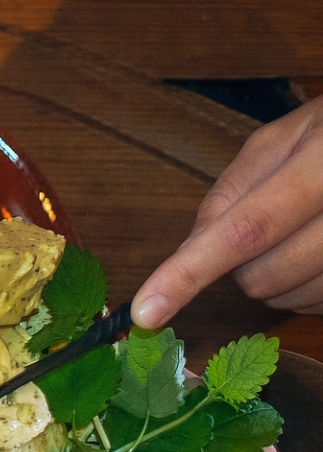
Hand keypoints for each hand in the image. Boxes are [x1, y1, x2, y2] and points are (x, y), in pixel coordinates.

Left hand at [131, 97, 322, 325]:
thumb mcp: (282, 139)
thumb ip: (233, 190)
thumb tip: (190, 248)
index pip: (246, 229)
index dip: (190, 273)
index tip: (146, 312)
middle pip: (264, 275)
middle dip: (241, 267)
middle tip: (264, 228)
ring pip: (293, 298)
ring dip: (277, 281)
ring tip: (298, 234)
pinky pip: (321, 305)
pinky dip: (306, 290)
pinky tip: (317, 254)